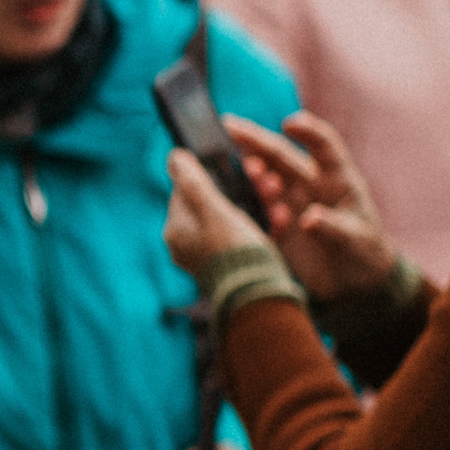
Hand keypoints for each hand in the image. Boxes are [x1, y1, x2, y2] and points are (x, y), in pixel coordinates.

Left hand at [162, 149, 267, 279]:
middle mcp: (184, 246)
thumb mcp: (214, 209)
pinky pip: (240, 239)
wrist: (257, 294)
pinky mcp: (228, 267)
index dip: (208, 175)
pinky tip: (276, 221)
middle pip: (207, 205)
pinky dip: (257, 228)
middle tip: (261, 182)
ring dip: (251, 207)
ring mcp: (205, 258)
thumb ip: (193, 181)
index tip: (234, 167)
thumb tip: (173, 155)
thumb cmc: (235, 248)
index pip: (183, 191)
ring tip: (273, 199)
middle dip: (235, 191)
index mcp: (175, 230)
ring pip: (227, 221)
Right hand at [223, 111, 400, 301]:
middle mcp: (311, 185)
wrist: (353, 284)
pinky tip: (243, 201)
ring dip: (254, 170)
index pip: (324, 147)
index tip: (290, 124)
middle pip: (281, 156)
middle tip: (229, 127)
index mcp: (337, 181)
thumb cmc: (365, 255)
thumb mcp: (356, 242)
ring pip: (266, 177)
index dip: (308, 133)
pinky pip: (258, 207)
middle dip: (256, 140)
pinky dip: (250, 201)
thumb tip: (308, 219)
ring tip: (247, 168)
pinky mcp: (276, 223)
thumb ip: (333, 228)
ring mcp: (291, 203)